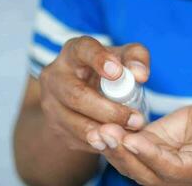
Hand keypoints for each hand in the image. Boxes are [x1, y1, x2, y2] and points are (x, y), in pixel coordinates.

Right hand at [39, 36, 149, 152]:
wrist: (87, 96)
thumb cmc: (109, 72)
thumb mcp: (124, 59)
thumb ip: (136, 59)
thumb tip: (140, 74)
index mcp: (74, 51)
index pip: (83, 50)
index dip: (99, 60)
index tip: (118, 73)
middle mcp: (56, 75)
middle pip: (77, 95)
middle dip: (109, 111)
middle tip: (136, 120)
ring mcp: (51, 103)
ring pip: (75, 122)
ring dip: (105, 131)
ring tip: (130, 133)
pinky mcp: (55, 127)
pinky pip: (77, 139)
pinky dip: (100, 142)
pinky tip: (117, 142)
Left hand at [93, 96, 191, 184]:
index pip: (175, 169)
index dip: (154, 157)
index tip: (133, 139)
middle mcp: (181, 170)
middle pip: (147, 174)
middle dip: (125, 156)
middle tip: (105, 133)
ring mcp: (165, 159)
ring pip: (134, 165)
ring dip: (115, 150)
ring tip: (97, 131)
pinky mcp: (155, 145)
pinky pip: (132, 148)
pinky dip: (116, 141)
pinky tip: (100, 127)